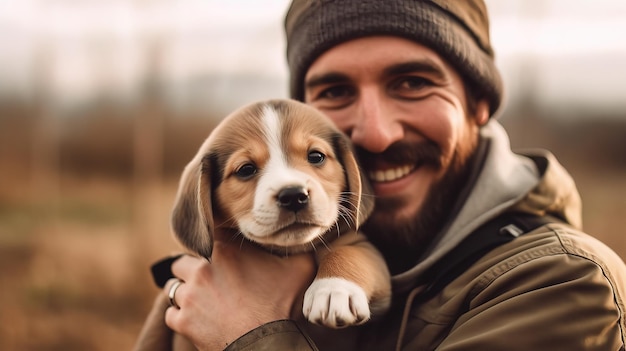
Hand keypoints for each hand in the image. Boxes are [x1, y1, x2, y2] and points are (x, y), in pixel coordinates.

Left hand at [164, 240, 315, 349]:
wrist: (268, 344)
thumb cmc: (284, 305)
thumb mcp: (299, 267)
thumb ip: (295, 247)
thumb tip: (300, 236)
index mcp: (225, 251)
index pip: (208, 235)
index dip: (214, 244)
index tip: (221, 253)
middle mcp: (201, 269)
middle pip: (182, 261)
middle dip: (192, 269)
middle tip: (207, 280)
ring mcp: (189, 296)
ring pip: (174, 288)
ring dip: (185, 293)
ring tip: (201, 300)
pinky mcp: (183, 321)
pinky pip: (172, 314)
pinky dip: (181, 316)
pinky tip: (196, 319)